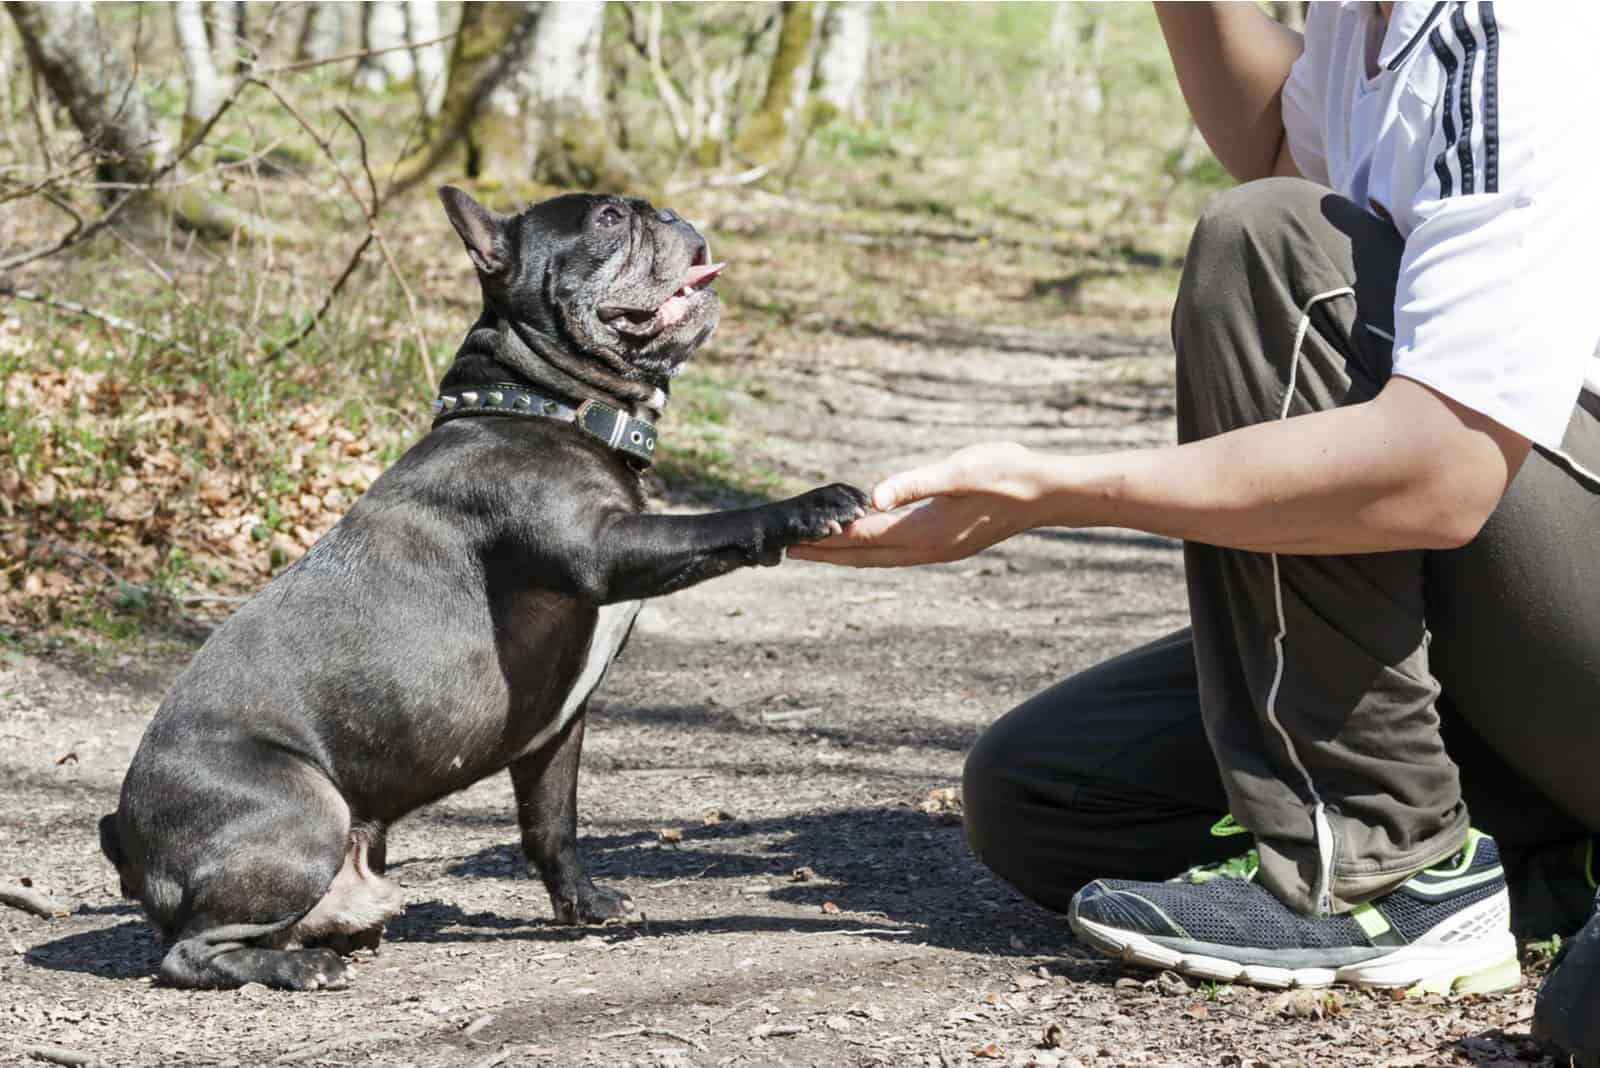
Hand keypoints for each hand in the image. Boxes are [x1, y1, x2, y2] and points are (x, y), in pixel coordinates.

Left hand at [786, 442, 1042, 567]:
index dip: (825, 537)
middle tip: (788, 550)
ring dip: (845, 553)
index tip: (793, 537)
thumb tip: (872, 498)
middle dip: (825, 553)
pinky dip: (870, 548)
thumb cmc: (1005, 474)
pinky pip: (895, 552)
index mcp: (923, 532)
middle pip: (863, 555)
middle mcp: (926, 549)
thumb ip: (913, 484)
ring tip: (816, 549)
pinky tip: (863, 540)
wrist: (1046, 493)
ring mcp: (936, 550)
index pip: (861, 537)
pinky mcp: (945, 543)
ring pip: (878, 557)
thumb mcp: (958, 471)